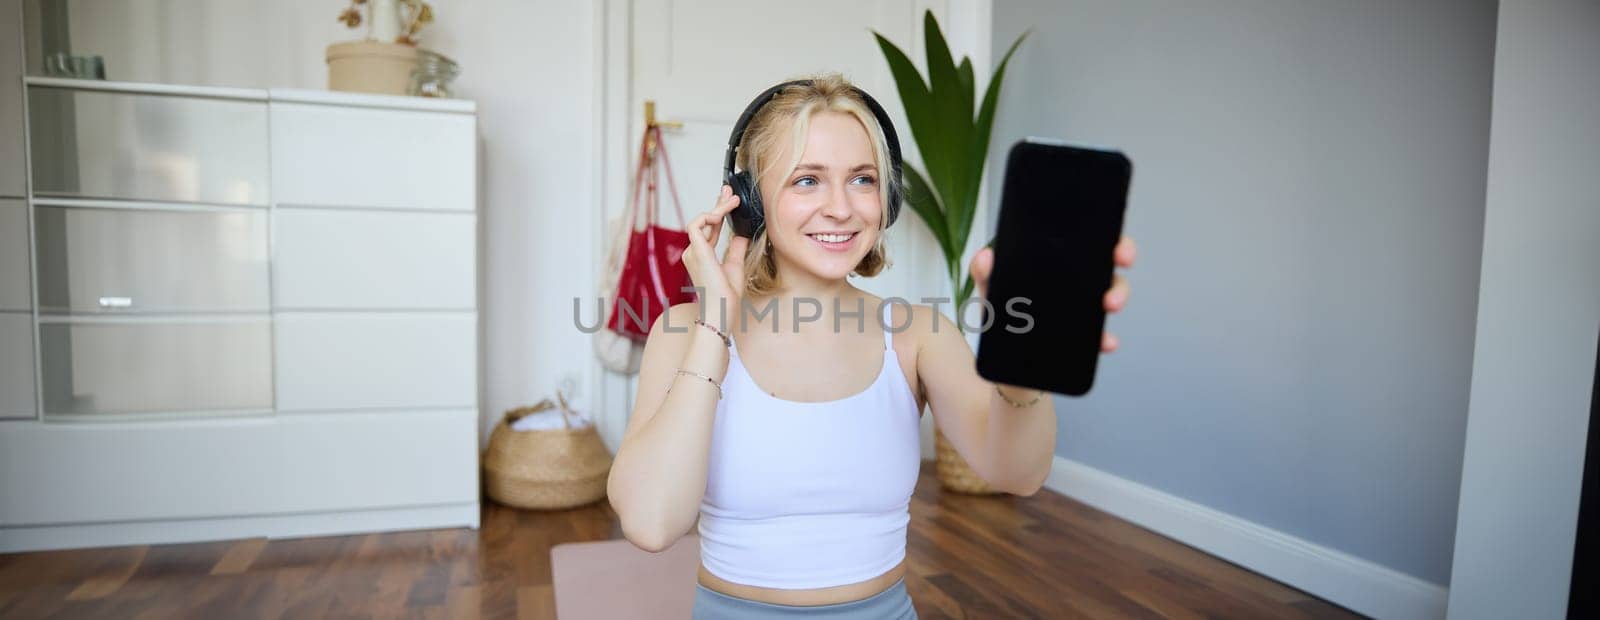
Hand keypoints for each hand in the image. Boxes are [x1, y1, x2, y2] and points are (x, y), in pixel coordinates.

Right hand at [679, 185, 749, 329]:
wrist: (721, 311)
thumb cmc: (726, 297)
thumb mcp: (735, 266)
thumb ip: (736, 249)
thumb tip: (740, 234)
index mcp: (703, 256)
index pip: (709, 228)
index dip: (718, 212)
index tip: (729, 200)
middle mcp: (694, 252)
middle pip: (705, 221)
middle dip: (717, 203)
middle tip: (729, 189)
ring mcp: (692, 252)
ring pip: (700, 220)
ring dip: (716, 208)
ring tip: (732, 201)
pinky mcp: (695, 251)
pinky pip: (696, 225)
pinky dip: (708, 216)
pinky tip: (721, 214)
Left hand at [969, 234, 1136, 352]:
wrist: (1005, 369)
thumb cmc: (1005, 321)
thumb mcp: (993, 296)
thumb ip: (987, 276)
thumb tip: (984, 257)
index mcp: (1058, 267)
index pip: (1088, 242)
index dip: (1105, 234)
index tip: (1113, 236)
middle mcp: (1077, 286)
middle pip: (1107, 263)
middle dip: (1121, 256)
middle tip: (1120, 260)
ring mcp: (1084, 313)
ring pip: (1111, 296)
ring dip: (1117, 295)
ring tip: (1109, 304)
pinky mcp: (1084, 341)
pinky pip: (1101, 337)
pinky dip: (1106, 338)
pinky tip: (1106, 342)